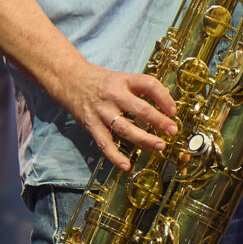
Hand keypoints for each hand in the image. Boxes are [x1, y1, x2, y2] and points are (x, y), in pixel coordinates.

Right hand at [54, 62, 177, 171]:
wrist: (69, 79)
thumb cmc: (100, 81)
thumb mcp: (120, 78)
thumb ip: (138, 90)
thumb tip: (164, 108)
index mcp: (123, 80)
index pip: (149, 84)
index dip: (164, 97)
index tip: (173, 110)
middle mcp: (113, 94)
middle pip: (140, 109)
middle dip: (159, 121)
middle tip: (172, 131)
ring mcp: (101, 111)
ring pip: (125, 128)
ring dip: (144, 139)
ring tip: (159, 146)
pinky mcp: (91, 124)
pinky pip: (105, 143)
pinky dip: (115, 156)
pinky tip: (126, 166)